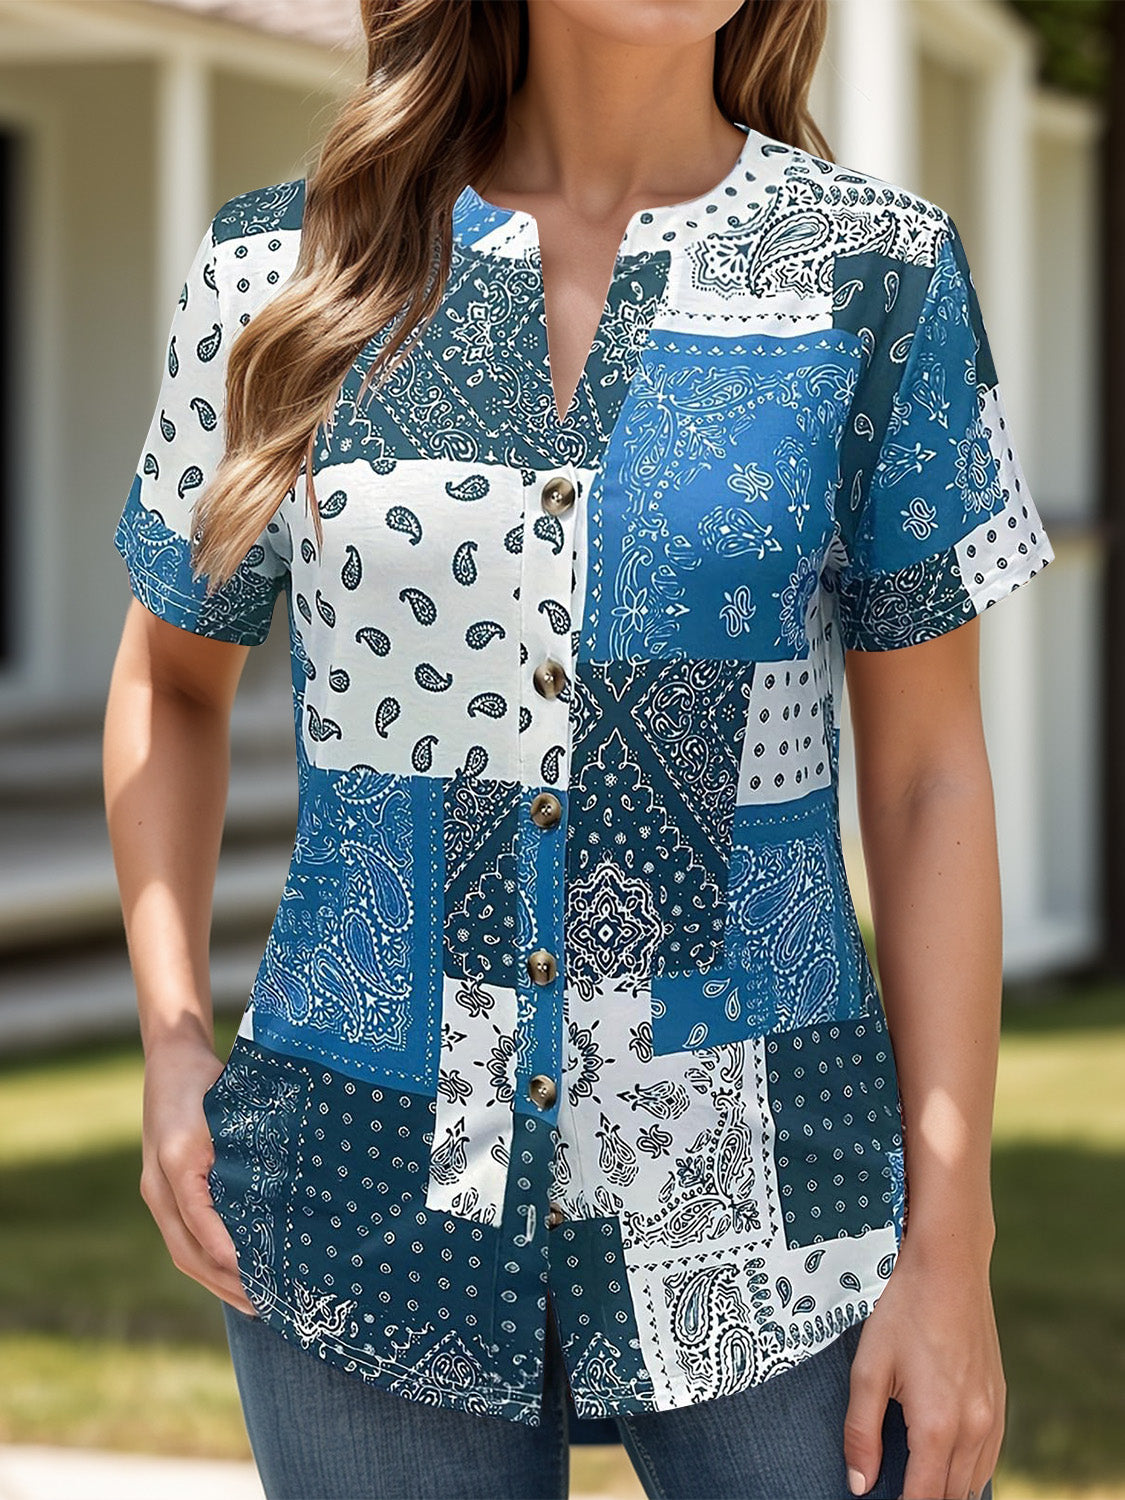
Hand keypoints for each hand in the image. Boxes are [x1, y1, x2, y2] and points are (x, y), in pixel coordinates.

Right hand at [139, 1037, 258, 1317]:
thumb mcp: (227, 1105)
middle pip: (188, 1251)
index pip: (200, 1221)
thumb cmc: (205, 1079)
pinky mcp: (167, 1194)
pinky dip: (208, 1264)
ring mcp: (158, 1194)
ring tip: (256, 1304)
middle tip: (267, 1305)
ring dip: (218, 1282)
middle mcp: (160, 1187)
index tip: (256, 1274)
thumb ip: (243, 1147)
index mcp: (176, 1164)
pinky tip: (236, 1276)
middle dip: (226, 1283)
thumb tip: (280, 1190)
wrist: (173, 1058)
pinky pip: (184, 1239)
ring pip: (183, 1253)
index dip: (227, 1251)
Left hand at [843, 1238, 1004, 1498]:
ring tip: (914, 1480)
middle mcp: (974, 1427)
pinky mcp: (999, 1400)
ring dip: (947, 1490)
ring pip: (974, 1481)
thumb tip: (859, 1486)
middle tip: (894, 1491)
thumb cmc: (902, 1310)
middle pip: (952, 1496)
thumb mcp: (868, 1367)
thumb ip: (861, 1432)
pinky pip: (988, 1457)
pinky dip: (968, 1471)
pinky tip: (943, 1462)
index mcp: (938, 1425)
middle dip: (924, 1499)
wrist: (948, 1266)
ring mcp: (993, 1414)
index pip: (924, 1499)